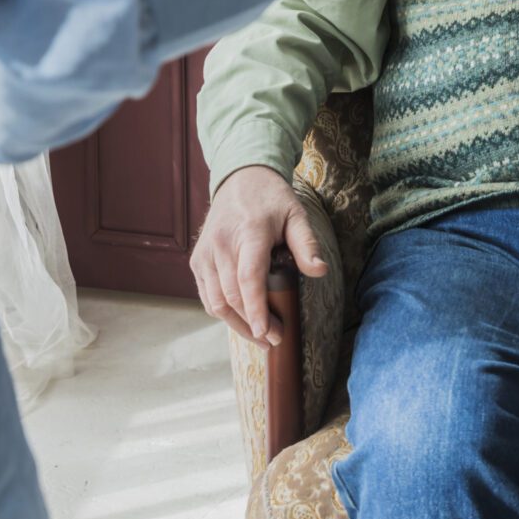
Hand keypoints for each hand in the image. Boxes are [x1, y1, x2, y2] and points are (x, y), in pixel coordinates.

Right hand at [191, 165, 328, 346]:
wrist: (240, 178)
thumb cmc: (271, 199)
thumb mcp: (296, 214)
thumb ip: (306, 243)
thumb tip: (320, 270)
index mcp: (249, 231)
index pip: (248, 277)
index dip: (256, 309)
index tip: (268, 333)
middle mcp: (221, 243)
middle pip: (232, 296)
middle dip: (253, 325)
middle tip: (275, 340)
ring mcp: (206, 253)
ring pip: (215, 301)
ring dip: (237, 325)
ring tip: (260, 338)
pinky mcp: (198, 261)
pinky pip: (207, 296)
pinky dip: (222, 313)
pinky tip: (241, 321)